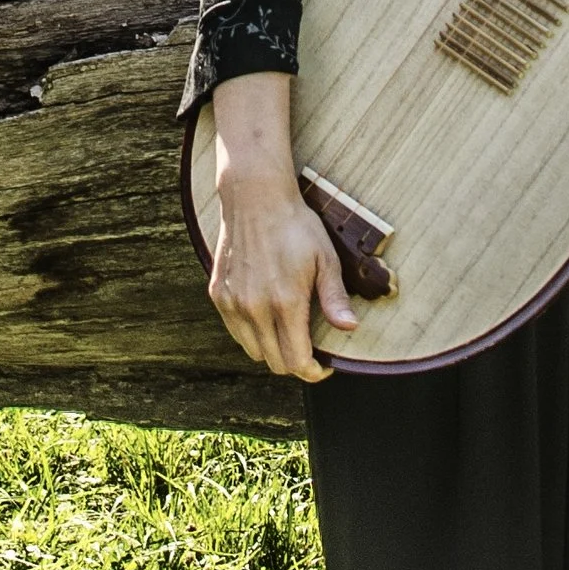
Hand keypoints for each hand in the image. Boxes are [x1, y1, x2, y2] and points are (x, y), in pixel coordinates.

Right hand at [206, 75, 356, 384]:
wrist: (255, 198)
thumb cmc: (296, 226)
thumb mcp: (325, 258)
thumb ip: (334, 298)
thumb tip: (349, 328)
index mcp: (285, 303)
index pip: (296, 361)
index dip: (313, 371)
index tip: (324, 365)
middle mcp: (255, 308)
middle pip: (275, 362)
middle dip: (296, 363)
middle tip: (310, 350)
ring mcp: (233, 303)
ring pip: (254, 351)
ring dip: (273, 350)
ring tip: (288, 334)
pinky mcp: (219, 294)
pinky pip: (236, 331)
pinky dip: (252, 334)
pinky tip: (266, 317)